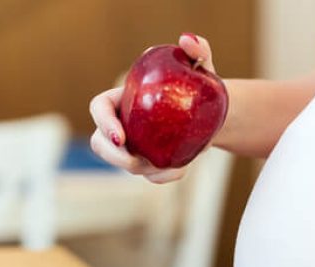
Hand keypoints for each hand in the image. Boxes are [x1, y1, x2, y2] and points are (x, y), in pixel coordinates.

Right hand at [89, 33, 216, 183]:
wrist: (215, 112)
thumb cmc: (201, 84)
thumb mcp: (202, 65)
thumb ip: (198, 49)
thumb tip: (187, 41)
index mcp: (124, 98)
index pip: (100, 108)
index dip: (103, 123)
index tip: (120, 136)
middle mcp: (123, 123)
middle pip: (99, 143)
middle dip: (112, 157)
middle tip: (134, 160)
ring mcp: (135, 146)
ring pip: (124, 164)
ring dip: (142, 169)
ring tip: (169, 163)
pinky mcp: (151, 163)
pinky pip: (150, 177)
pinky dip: (163, 177)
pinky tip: (181, 170)